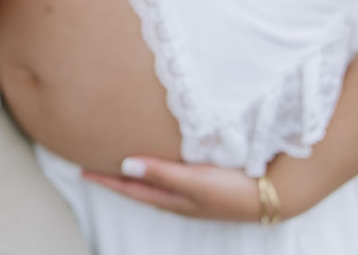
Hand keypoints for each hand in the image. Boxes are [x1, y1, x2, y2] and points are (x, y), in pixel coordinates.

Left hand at [81, 156, 262, 221]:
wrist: (276, 195)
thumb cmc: (234, 189)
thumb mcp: (195, 181)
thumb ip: (161, 172)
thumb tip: (124, 166)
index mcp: (172, 199)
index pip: (130, 188)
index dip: (105, 179)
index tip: (81, 169)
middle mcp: (178, 198)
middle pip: (138, 187)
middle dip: (115, 177)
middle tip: (91, 163)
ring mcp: (192, 193)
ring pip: (154, 182)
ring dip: (134, 173)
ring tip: (116, 160)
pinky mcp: (206, 184)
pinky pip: (170, 177)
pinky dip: (156, 169)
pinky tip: (156, 160)